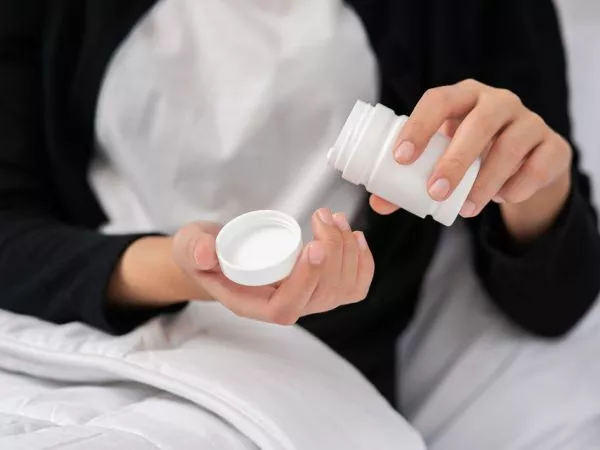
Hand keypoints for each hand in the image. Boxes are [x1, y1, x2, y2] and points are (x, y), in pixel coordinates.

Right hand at [172, 209, 374, 324]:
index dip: (305, 281)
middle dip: (332, 252)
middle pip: (321, 295)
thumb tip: (206, 252)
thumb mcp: (190, 246)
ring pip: (342, 290)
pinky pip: (353, 287)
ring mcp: (306, 300)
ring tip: (335, 218)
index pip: (286, 307)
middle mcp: (283, 307)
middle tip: (323, 216)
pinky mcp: (320, 288)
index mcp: (252, 305)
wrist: (219, 256)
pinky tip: (356, 237)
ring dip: (348, 252)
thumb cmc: (205, 253)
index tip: (313, 246)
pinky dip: (362, 263)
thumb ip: (194, 249)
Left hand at [371, 79, 571, 240]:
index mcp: (462, 97)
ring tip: (465, 209)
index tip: (401, 158)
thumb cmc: (472, 154)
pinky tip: (502, 198)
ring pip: (510, 146)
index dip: (418, 126)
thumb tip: (377, 203)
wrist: (525, 162)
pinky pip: (537, 166)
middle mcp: (497, 102)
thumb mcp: (442, 160)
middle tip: (435, 193)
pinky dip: (517, 187)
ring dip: (485, 182)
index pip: (438, 100)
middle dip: (455, 160)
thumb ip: (411, 179)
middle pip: (478, 123)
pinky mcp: (553, 146)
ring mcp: (529, 121)